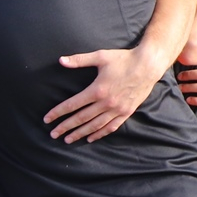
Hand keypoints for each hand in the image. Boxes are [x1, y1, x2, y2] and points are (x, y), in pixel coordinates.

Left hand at [43, 46, 165, 142]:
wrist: (149, 64)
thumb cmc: (123, 59)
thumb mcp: (100, 56)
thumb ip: (79, 60)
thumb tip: (61, 60)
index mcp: (97, 90)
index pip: (72, 105)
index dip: (58, 113)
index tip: (47, 120)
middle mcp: (106, 103)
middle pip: (81, 118)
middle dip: (65, 127)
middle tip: (53, 134)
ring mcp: (117, 109)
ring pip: (94, 126)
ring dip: (80, 134)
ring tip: (68, 139)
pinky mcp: (126, 112)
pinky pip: (111, 127)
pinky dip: (99, 134)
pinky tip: (90, 138)